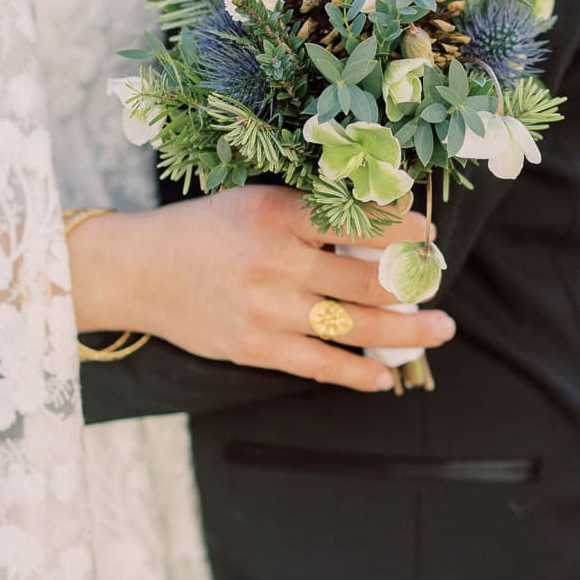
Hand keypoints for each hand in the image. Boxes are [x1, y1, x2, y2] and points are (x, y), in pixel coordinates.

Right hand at [71, 186, 456, 393]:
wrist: (140, 270)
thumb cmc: (206, 231)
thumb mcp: (257, 202)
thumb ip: (311, 212)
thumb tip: (382, 220)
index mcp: (280, 215)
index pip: (358, 220)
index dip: (403, 229)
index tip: (427, 233)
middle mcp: (276, 263)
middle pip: (368, 280)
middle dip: (414, 284)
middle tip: (436, 283)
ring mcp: (267, 310)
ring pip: (355, 327)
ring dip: (407, 332)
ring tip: (439, 330)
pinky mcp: (255, 347)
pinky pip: (320, 365)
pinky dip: (358, 374)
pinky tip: (384, 377)